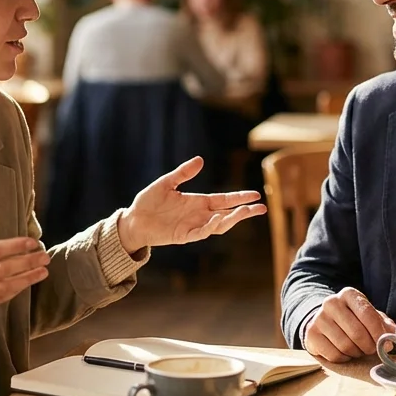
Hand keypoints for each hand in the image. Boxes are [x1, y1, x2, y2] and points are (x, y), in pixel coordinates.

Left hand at [116, 156, 266, 251]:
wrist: (133, 220)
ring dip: (231, 219)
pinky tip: (218, 219)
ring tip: (244, 212)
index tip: (256, 195)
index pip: (224, 200)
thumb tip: (200, 160)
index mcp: (198, 202)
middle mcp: (199, 215)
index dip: (240, 197)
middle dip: (244, 211)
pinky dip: (210, 226)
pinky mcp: (184, 236)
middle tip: (261, 208)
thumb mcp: (166, 183)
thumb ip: (183, 173)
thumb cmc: (148, 202)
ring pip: (218, 225)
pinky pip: (201, 232)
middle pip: (227, 213)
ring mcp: (193, 226)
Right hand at [305, 287, 395, 362]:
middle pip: (357, 333)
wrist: (323, 320)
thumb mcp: (369, 316)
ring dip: (356, 353)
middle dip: (369, 347)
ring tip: (357, 349)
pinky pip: (333, 355)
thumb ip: (384, 324)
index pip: (367, 315)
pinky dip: (343, 358)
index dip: (379, 334)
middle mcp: (331, 303)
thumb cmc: (352, 319)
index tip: (386, 345)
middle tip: (371, 349)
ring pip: (345, 346)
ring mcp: (319, 318)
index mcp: (349, 294)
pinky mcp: (311, 334)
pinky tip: (344, 352)